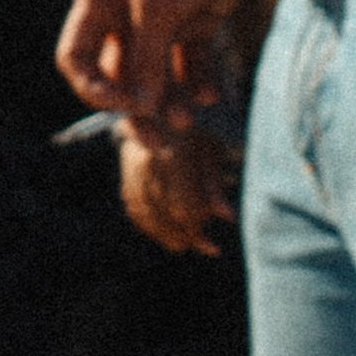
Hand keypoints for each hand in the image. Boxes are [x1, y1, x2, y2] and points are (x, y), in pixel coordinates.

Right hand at [56, 0, 242, 129]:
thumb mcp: (157, 6)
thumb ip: (145, 59)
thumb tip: (138, 109)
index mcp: (99, 1)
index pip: (76, 58)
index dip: (94, 88)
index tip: (125, 102)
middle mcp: (123, 14)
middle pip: (119, 78)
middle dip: (137, 111)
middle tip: (159, 142)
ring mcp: (159, 20)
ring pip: (155, 78)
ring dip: (169, 103)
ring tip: (189, 121)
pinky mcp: (194, 22)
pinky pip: (188, 65)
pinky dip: (197, 83)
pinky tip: (210, 95)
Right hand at [120, 124, 236, 256]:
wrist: (158, 109)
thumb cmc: (192, 126)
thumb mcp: (211, 147)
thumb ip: (215, 182)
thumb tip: (227, 216)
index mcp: (173, 153)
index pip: (183, 206)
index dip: (199, 228)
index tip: (214, 242)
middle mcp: (149, 164)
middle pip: (167, 214)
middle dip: (189, 235)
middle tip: (208, 247)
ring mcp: (133, 172)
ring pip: (150, 215)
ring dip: (170, 235)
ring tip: (187, 245)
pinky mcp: (127, 178)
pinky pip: (137, 210)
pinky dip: (152, 226)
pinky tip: (167, 235)